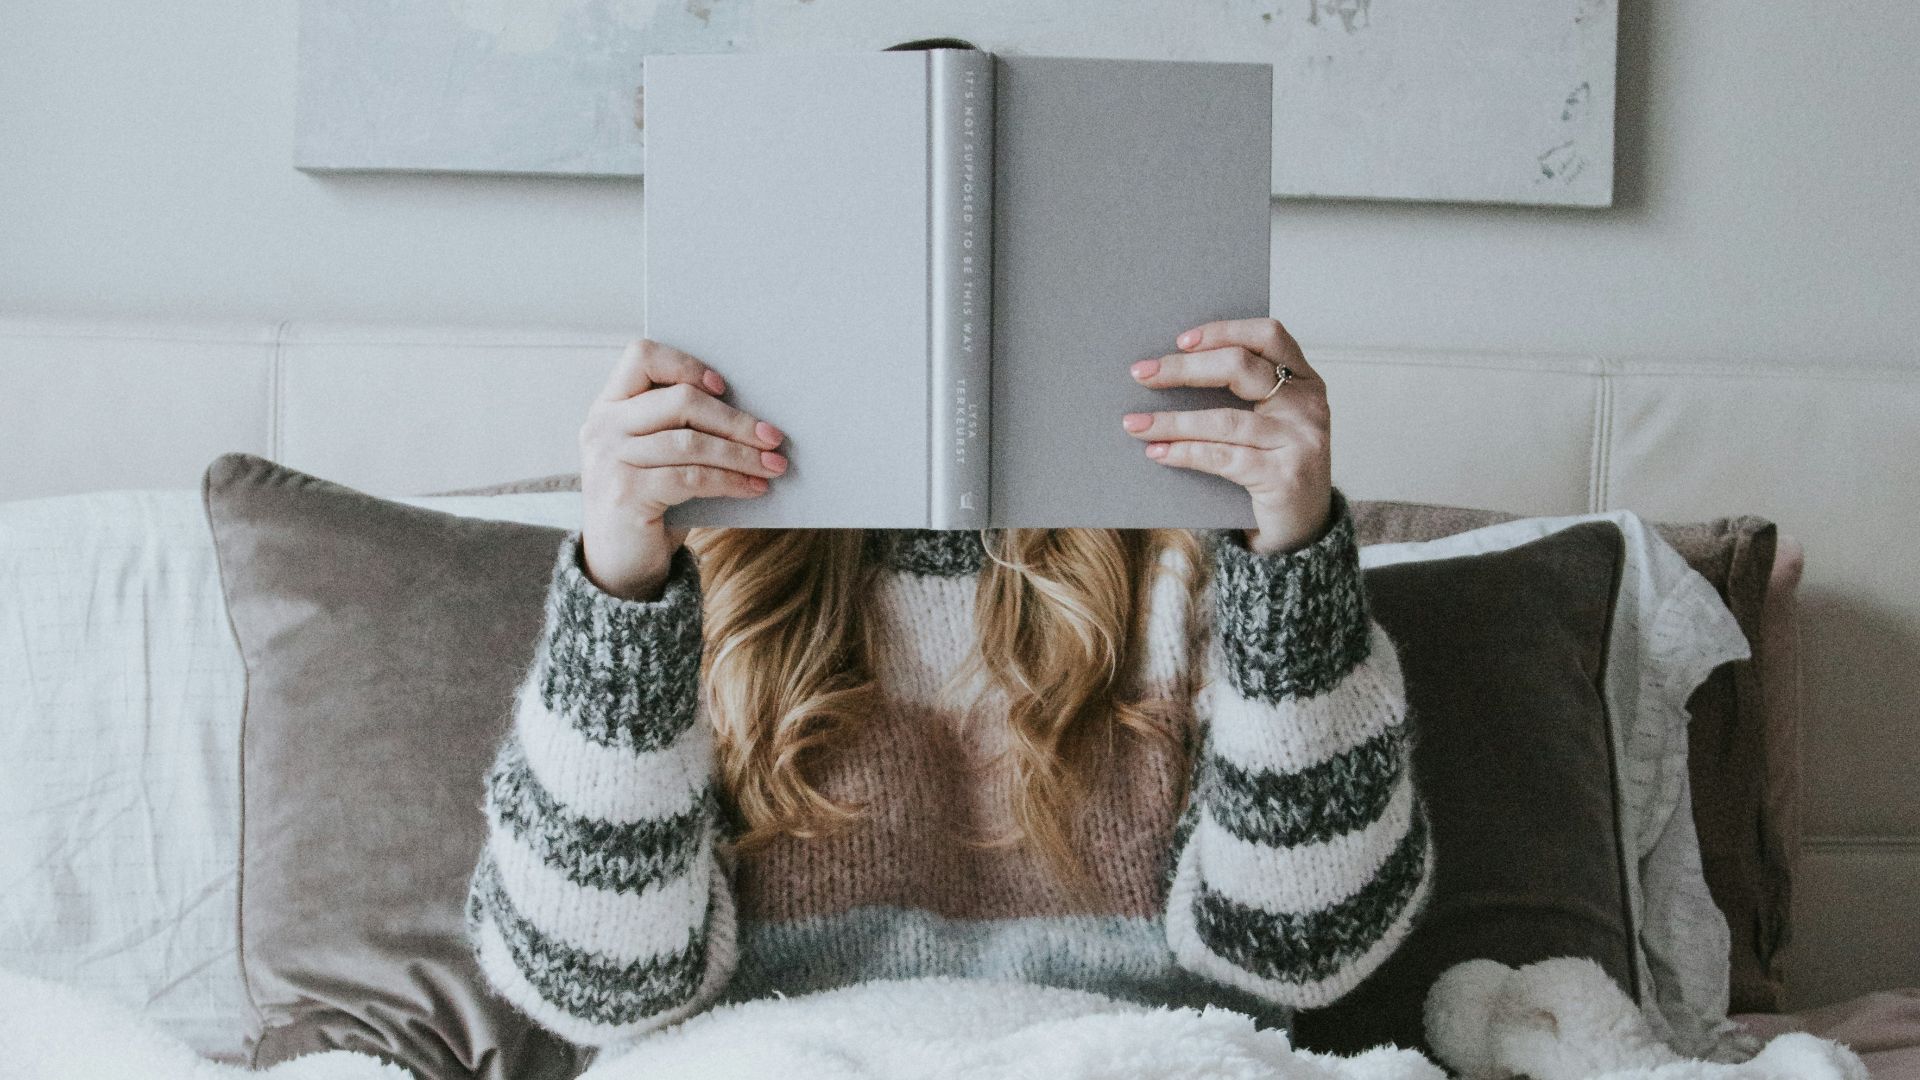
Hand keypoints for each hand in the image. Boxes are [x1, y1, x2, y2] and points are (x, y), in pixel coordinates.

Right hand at [578, 339, 787, 599]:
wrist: (618, 566)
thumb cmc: (650, 502)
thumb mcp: (657, 457)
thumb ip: (681, 428)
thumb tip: (753, 417)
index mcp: (609, 406)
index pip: (642, 356)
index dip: (686, 364)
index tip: (723, 386)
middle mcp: (603, 427)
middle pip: (680, 400)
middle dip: (735, 419)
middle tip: (773, 436)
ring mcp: (610, 460)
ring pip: (691, 442)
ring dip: (741, 454)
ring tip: (774, 466)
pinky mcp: (626, 494)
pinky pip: (692, 478)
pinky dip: (731, 481)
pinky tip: (754, 488)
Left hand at [1120, 317, 1332, 555]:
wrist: (1303, 527)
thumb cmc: (1274, 464)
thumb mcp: (1268, 421)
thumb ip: (1240, 394)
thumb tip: (1166, 370)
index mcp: (1304, 380)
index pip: (1267, 335)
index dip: (1223, 331)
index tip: (1179, 341)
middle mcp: (1308, 405)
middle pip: (1240, 367)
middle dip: (1184, 369)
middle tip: (1142, 374)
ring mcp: (1300, 441)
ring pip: (1224, 420)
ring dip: (1172, 421)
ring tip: (1135, 423)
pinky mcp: (1284, 477)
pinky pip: (1223, 458)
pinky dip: (1184, 453)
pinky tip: (1159, 452)